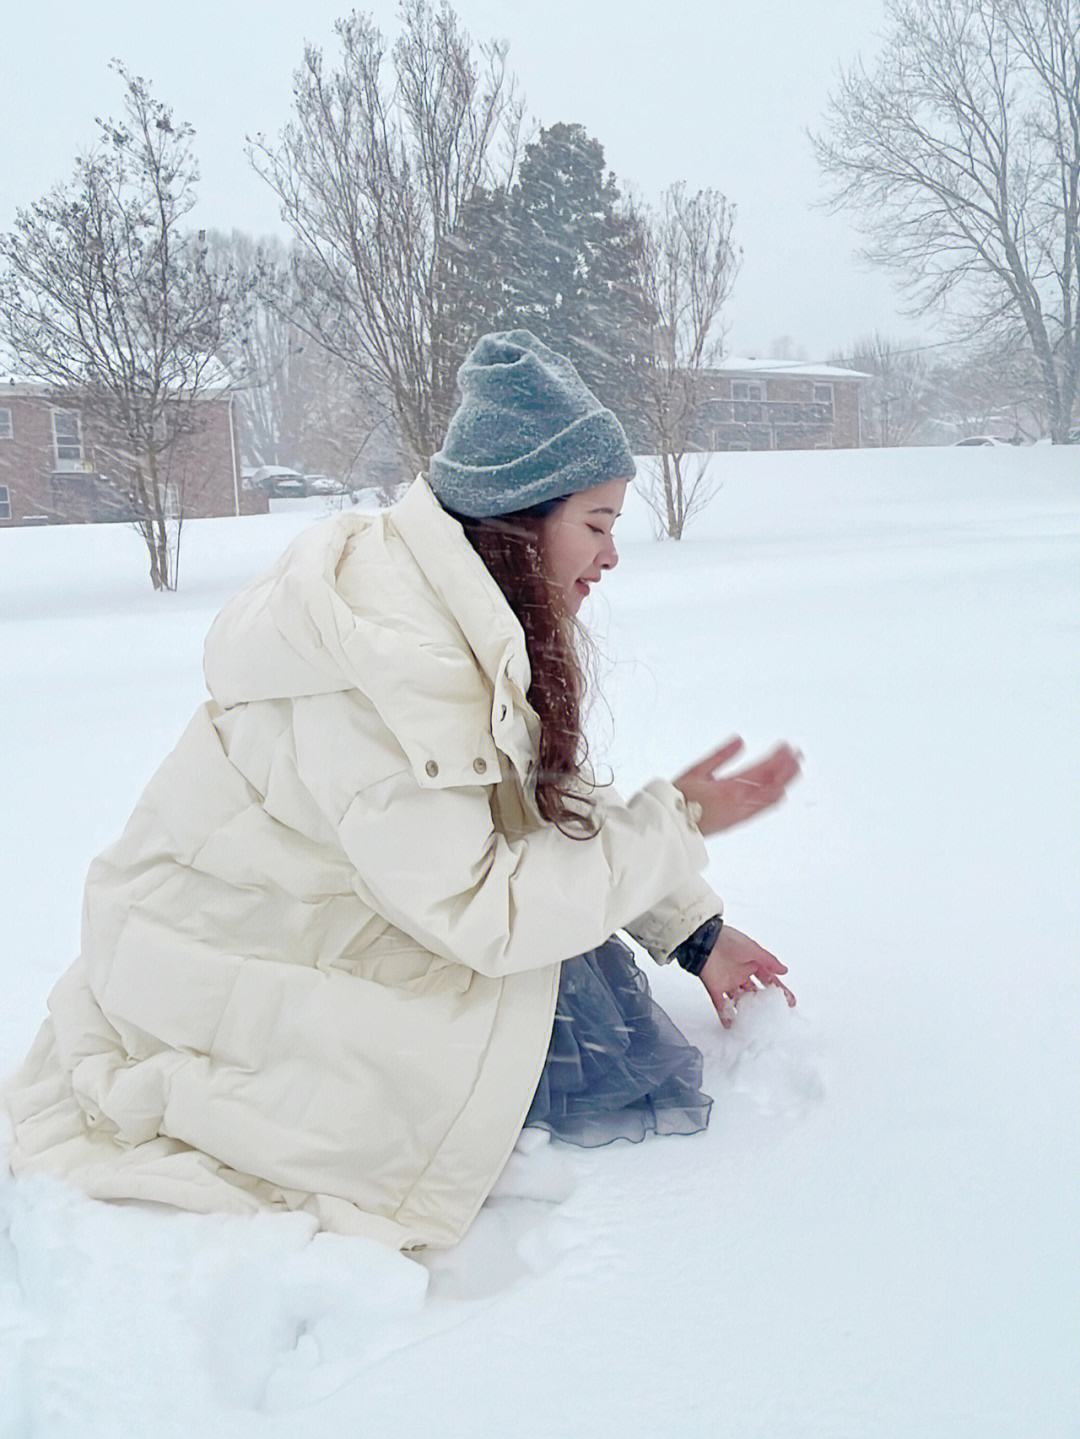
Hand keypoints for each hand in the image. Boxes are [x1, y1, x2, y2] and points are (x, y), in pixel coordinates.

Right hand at [673, 736, 801, 837]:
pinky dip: (775, 798)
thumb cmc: (678, 798)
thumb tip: (739, 741)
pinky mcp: (738, 821)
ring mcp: (741, 814)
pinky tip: (781, 792)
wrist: (671, 827)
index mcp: (730, 788)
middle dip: (787, 768)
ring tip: (796, 769)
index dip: (778, 758)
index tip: (788, 747)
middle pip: (772, 785)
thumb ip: (720, 755)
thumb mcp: (696, 771)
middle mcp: (740, 803)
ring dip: (785, 782)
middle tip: (798, 754)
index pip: (762, 771)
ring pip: (771, 798)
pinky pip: (763, 809)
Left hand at [698, 924, 795, 1028]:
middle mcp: (740, 973)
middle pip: (755, 992)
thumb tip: (784, 970)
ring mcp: (728, 982)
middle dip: (764, 1003)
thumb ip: (769, 961)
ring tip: (757, 1025)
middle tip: (774, 1015)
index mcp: (751, 962)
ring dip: (747, 1011)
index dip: (779, 990)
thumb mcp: (752, 949)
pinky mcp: (715, 989)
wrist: (704, 942)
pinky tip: (732, 1026)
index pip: (768, 979)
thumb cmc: (728, 940)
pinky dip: (726, 1016)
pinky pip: (721, 1005)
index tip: (789, 1002)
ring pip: (740, 1000)